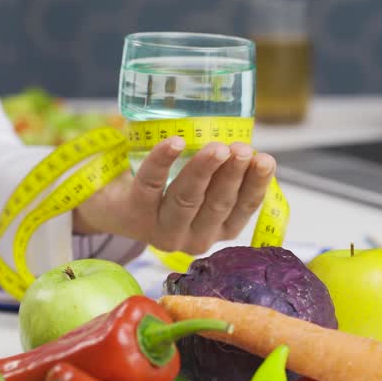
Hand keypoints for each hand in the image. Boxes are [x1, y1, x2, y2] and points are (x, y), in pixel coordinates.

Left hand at [73, 138, 275, 254]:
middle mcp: (194, 238)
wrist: (116, 204)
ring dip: (203, 170)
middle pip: (216, 204)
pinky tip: (173, 143)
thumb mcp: (202, 186)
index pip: (243, 209)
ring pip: (186, 198)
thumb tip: (244, 142)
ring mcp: (162, 230)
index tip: (265, 160)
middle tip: (241, 149)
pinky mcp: (134, 215)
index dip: (256, 184)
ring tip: (216, 148)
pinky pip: (150, 184)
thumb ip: (222, 171)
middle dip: (231, 174)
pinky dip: (162, 161)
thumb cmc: (169, 189)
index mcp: (218, 230)